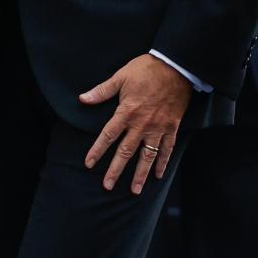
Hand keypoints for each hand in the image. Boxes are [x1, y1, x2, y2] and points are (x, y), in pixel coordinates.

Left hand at [80, 54, 190, 192]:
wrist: (176, 66)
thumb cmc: (146, 69)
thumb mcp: (121, 76)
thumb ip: (102, 91)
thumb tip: (82, 99)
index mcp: (127, 112)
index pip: (108, 136)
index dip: (97, 151)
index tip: (89, 164)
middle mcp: (141, 124)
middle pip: (126, 152)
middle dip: (116, 170)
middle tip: (107, 186)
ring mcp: (157, 128)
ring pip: (147, 156)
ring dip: (140, 174)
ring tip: (135, 191)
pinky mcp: (171, 127)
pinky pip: (167, 148)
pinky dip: (163, 162)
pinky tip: (158, 175)